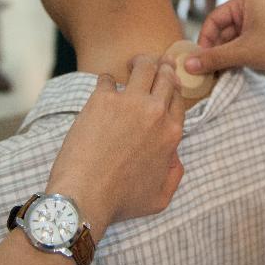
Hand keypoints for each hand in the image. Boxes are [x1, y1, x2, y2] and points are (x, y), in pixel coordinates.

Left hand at [45, 55, 184, 231]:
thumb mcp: (160, 197)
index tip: (166, 84)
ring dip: (140, 62)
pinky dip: (106, 80)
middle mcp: (155, 113)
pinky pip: (108, 78)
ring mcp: (130, 103)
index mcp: (171, 133)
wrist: (86, 196)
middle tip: (154, 64)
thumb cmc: (120, 201)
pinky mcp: (102, 99)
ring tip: (132, 63)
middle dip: (162, 67)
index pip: (178, 99)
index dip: (172, 88)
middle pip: (166, 76)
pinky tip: (103, 86)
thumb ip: (174, 175)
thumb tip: (175, 157)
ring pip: (144, 66)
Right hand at [184, 0, 264, 77]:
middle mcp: (252, 7)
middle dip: (215, 51)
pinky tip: (233, 74)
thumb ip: (214, 58)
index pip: (213, 20)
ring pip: (233, 41)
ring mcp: (261, 23)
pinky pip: (245, 47)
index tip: (198, 61)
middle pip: (222, 31)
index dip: (204, 41)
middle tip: (205, 72)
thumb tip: (187, 65)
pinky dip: (238, 59)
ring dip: (226, 58)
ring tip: (218, 75)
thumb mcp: (243, 53)